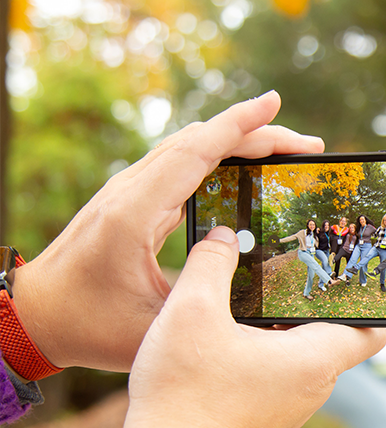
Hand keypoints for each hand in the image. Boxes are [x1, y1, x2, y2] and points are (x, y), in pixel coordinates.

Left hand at [13, 91, 323, 371]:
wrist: (35, 316)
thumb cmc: (90, 325)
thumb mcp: (157, 323)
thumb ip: (204, 294)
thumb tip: (259, 273)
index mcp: (135, 214)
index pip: (195, 153)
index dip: (239, 126)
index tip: (274, 102)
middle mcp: (130, 192)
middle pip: (199, 142)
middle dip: (256, 134)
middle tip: (308, 146)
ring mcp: (129, 192)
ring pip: (190, 147)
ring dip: (238, 141)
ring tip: (286, 152)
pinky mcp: (132, 200)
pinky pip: (180, 163)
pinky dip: (217, 154)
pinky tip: (243, 167)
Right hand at [116, 226, 385, 427]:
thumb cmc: (185, 392)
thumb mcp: (191, 310)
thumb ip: (211, 264)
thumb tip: (225, 235)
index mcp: (315, 359)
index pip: (370, 331)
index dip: (366, 303)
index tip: (347, 279)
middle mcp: (312, 389)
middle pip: (327, 336)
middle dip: (304, 306)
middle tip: (277, 274)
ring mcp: (288, 411)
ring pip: (297, 358)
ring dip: (275, 332)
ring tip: (241, 305)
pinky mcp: (262, 424)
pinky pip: (273, 380)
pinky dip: (257, 358)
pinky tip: (221, 343)